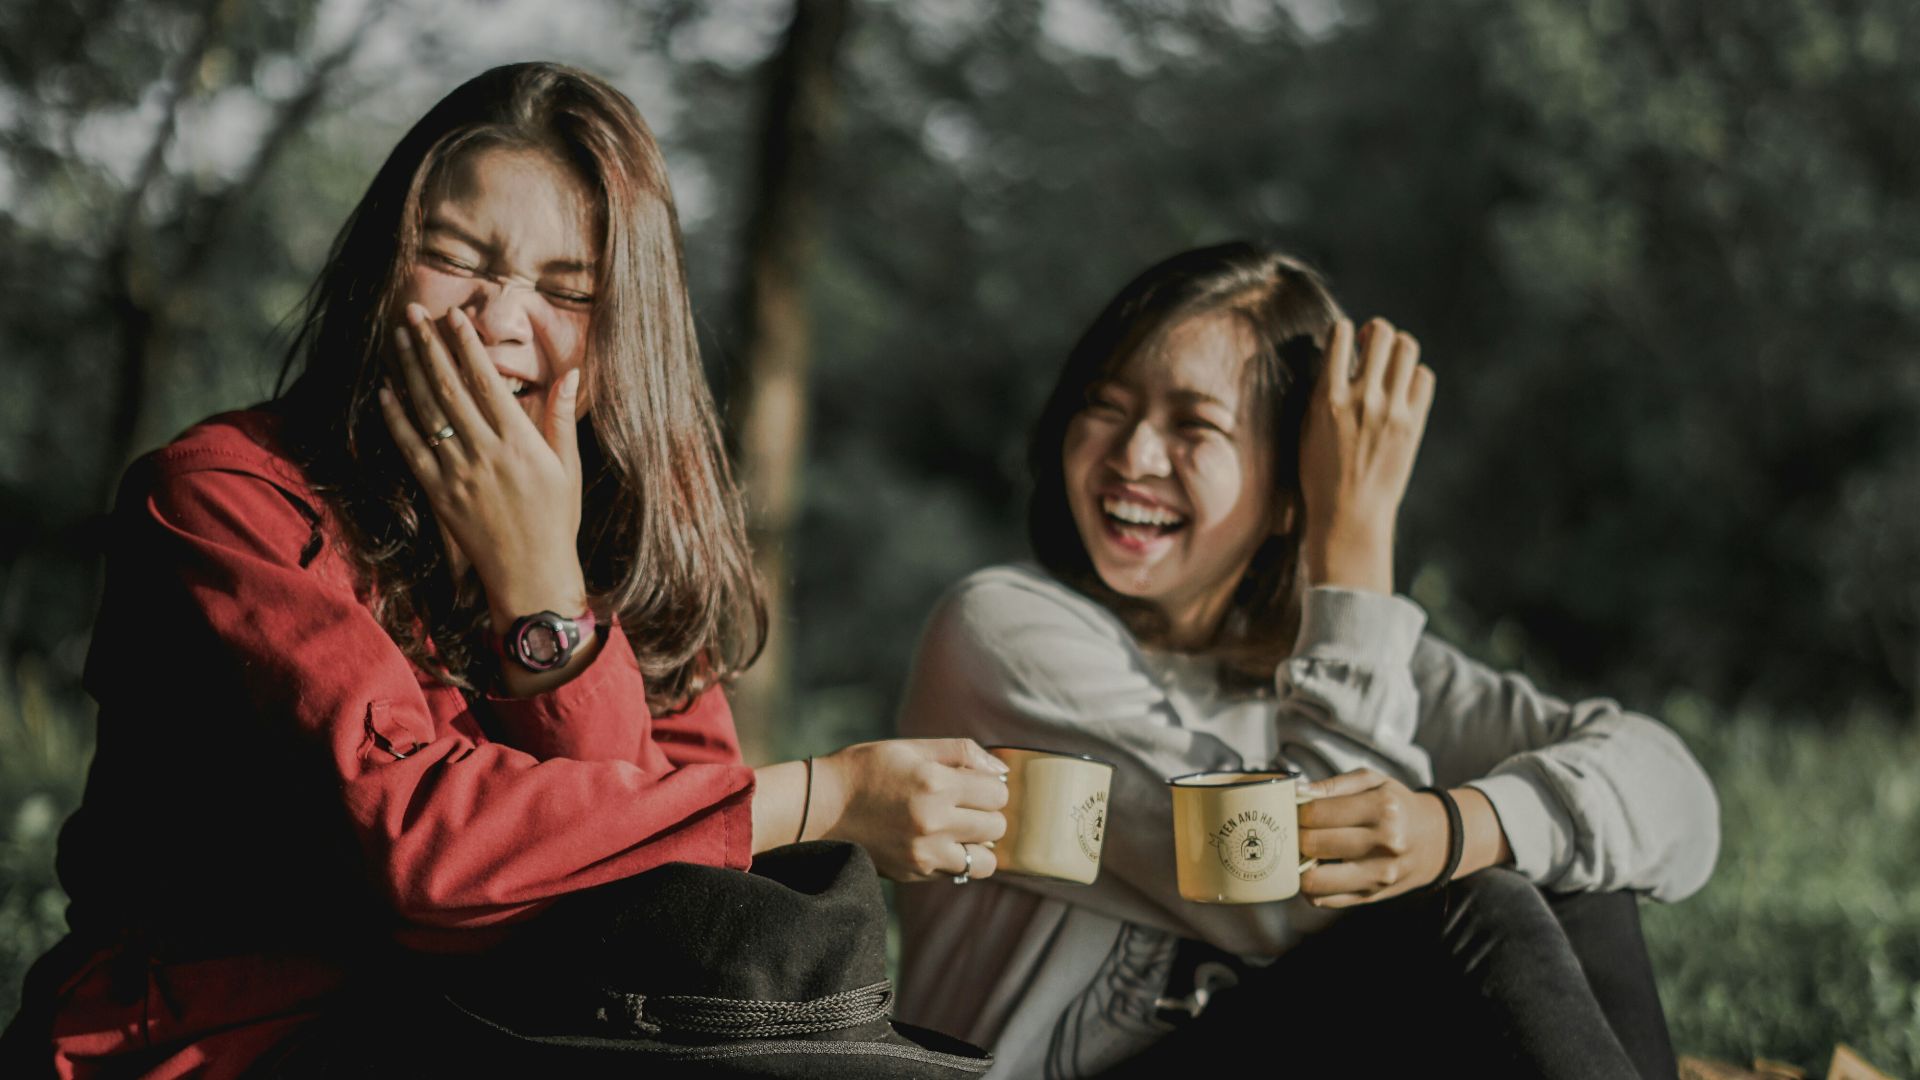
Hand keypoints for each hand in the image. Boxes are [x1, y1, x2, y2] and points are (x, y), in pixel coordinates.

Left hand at [376, 303, 586, 628]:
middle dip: (429, 345)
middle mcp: (485, 453)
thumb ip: (561, 417)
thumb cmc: (557, 520)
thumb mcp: (568, 466)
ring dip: (409, 371)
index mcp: (520, 442)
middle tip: (413, 313)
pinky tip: (386, 392)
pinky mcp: (439, 494)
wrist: (531, 575)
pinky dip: (396, 419)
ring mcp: (457, 474)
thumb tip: (571, 374)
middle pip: (448, 388)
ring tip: (400, 339)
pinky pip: (411, 449)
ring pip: (426, 412)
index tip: (454, 317)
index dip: (467, 346)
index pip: (486, 381)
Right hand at [811, 739, 1008, 882]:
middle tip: (964, 804)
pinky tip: (936, 842)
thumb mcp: (911, 747)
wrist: (821, 807)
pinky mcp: (913, 873)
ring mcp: (923, 853)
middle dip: (987, 813)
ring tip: (958, 829)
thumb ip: (961, 753)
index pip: (998, 794)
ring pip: (984, 861)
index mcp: (935, 784)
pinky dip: (956, 859)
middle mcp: (932, 822)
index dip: (989, 786)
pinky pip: (956, 873)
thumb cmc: (867, 768)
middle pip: (996, 826)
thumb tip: (1002, 770)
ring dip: (978, 844)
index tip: (972, 783)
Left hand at [1297, 768, 1448, 907]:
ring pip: (1315, 881)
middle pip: (1313, 844)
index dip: (1297, 811)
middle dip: (1295, 836)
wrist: (1436, 841)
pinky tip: (1316, 869)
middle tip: (1296, 830)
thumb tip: (1298, 791)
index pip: (1317, 813)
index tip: (1296, 810)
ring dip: (1298, 866)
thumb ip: (1334, 784)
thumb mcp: (1374, 781)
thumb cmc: (1397, 805)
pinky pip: (1325, 900)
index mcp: (1383, 809)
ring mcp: (1379, 875)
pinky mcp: (1372, 896)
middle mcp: (1384, 844)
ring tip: (1302, 852)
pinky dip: (1311, 887)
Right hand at [1298, 317, 1434, 592]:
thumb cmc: (1320, 475)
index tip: (1345, 339)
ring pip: (1407, 349)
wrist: (1350, 514)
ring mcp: (1391, 410)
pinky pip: (1424, 378)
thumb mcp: (1307, 430)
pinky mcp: (1413, 424)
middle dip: (1376, 332)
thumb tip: (1337, 361)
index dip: (1344, 330)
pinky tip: (1403, 389)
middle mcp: (1362, 398)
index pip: (1340, 335)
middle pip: (1382, 333)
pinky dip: (1414, 376)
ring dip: (1397, 348)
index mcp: (1328, 397)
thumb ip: (1322, 392)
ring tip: (1389, 362)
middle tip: (1371, 345)